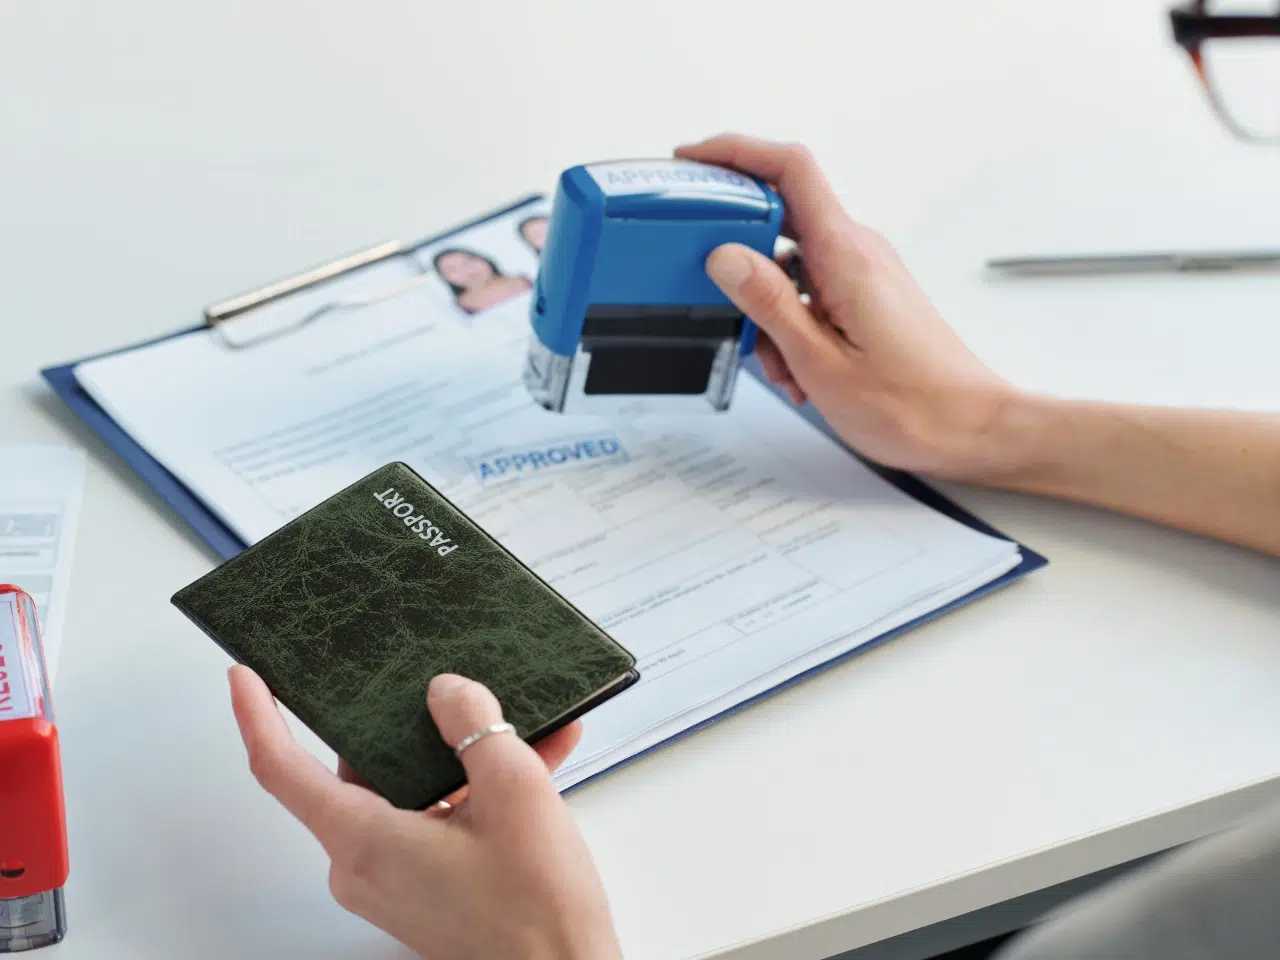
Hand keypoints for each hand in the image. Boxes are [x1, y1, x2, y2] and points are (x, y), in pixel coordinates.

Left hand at [228, 666, 621, 959]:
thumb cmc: (537, 908)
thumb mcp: (515, 790)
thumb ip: (473, 726)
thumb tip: (446, 690)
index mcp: (365, 841)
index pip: (282, 770)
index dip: (258, 716)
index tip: (245, 677)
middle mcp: (363, 866)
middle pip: (362, 769)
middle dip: (410, 724)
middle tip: (446, 688)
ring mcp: (393, 881)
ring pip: (410, 792)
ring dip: (462, 759)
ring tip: (521, 728)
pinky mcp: (423, 889)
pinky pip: (435, 820)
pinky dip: (476, 793)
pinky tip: (535, 762)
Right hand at [676, 133, 1017, 479]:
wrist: (971, 429)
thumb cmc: (912, 406)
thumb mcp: (820, 362)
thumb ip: (768, 304)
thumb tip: (725, 256)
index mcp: (846, 256)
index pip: (789, 169)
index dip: (736, 152)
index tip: (693, 161)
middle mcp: (858, 251)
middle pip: (780, 219)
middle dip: (741, 265)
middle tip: (726, 308)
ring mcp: (864, 272)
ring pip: (791, 266)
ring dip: (769, 312)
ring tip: (782, 367)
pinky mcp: (867, 295)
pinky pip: (812, 291)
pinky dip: (793, 325)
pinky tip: (800, 371)